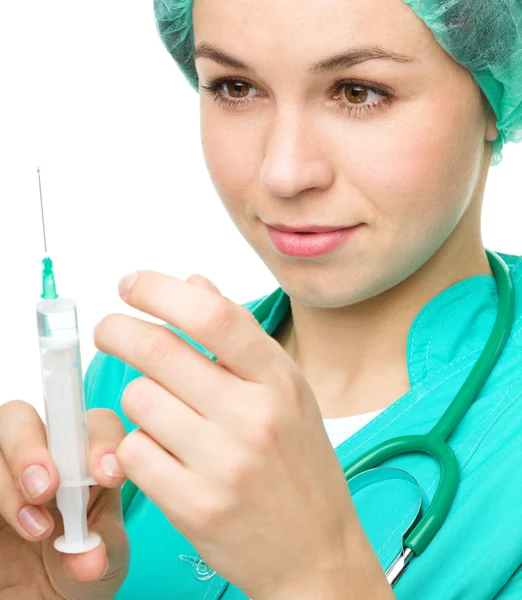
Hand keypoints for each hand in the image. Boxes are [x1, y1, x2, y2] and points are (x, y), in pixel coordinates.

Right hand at [0, 401, 129, 599]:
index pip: (93, 424)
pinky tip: (14, 528)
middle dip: (31, 448)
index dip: (100, 441)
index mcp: (85, 457)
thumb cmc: (79, 569)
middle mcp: (43, 454)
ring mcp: (5, 471)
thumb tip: (88, 556)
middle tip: (47, 488)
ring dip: (12, 478)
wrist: (41, 598)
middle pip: (22, 417)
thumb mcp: (105, 556)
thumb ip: (102, 547)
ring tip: (37, 528)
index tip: (107, 474)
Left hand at [94, 271, 386, 599]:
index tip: (132, 284)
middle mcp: (254, 416)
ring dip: (138, 399)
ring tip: (162, 413)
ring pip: (138, 399)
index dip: (161, 290)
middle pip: (158, 350)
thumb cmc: (301, 467)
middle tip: (110, 331)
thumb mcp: (287, 393)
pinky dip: (136, 445)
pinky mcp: (195, 505)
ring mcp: (224, 463)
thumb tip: (195, 282)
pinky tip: (162, 453)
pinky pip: (133, 451)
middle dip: (118, 331)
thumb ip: (239, 336)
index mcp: (279, 380)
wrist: (316, 552)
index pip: (212, 315)